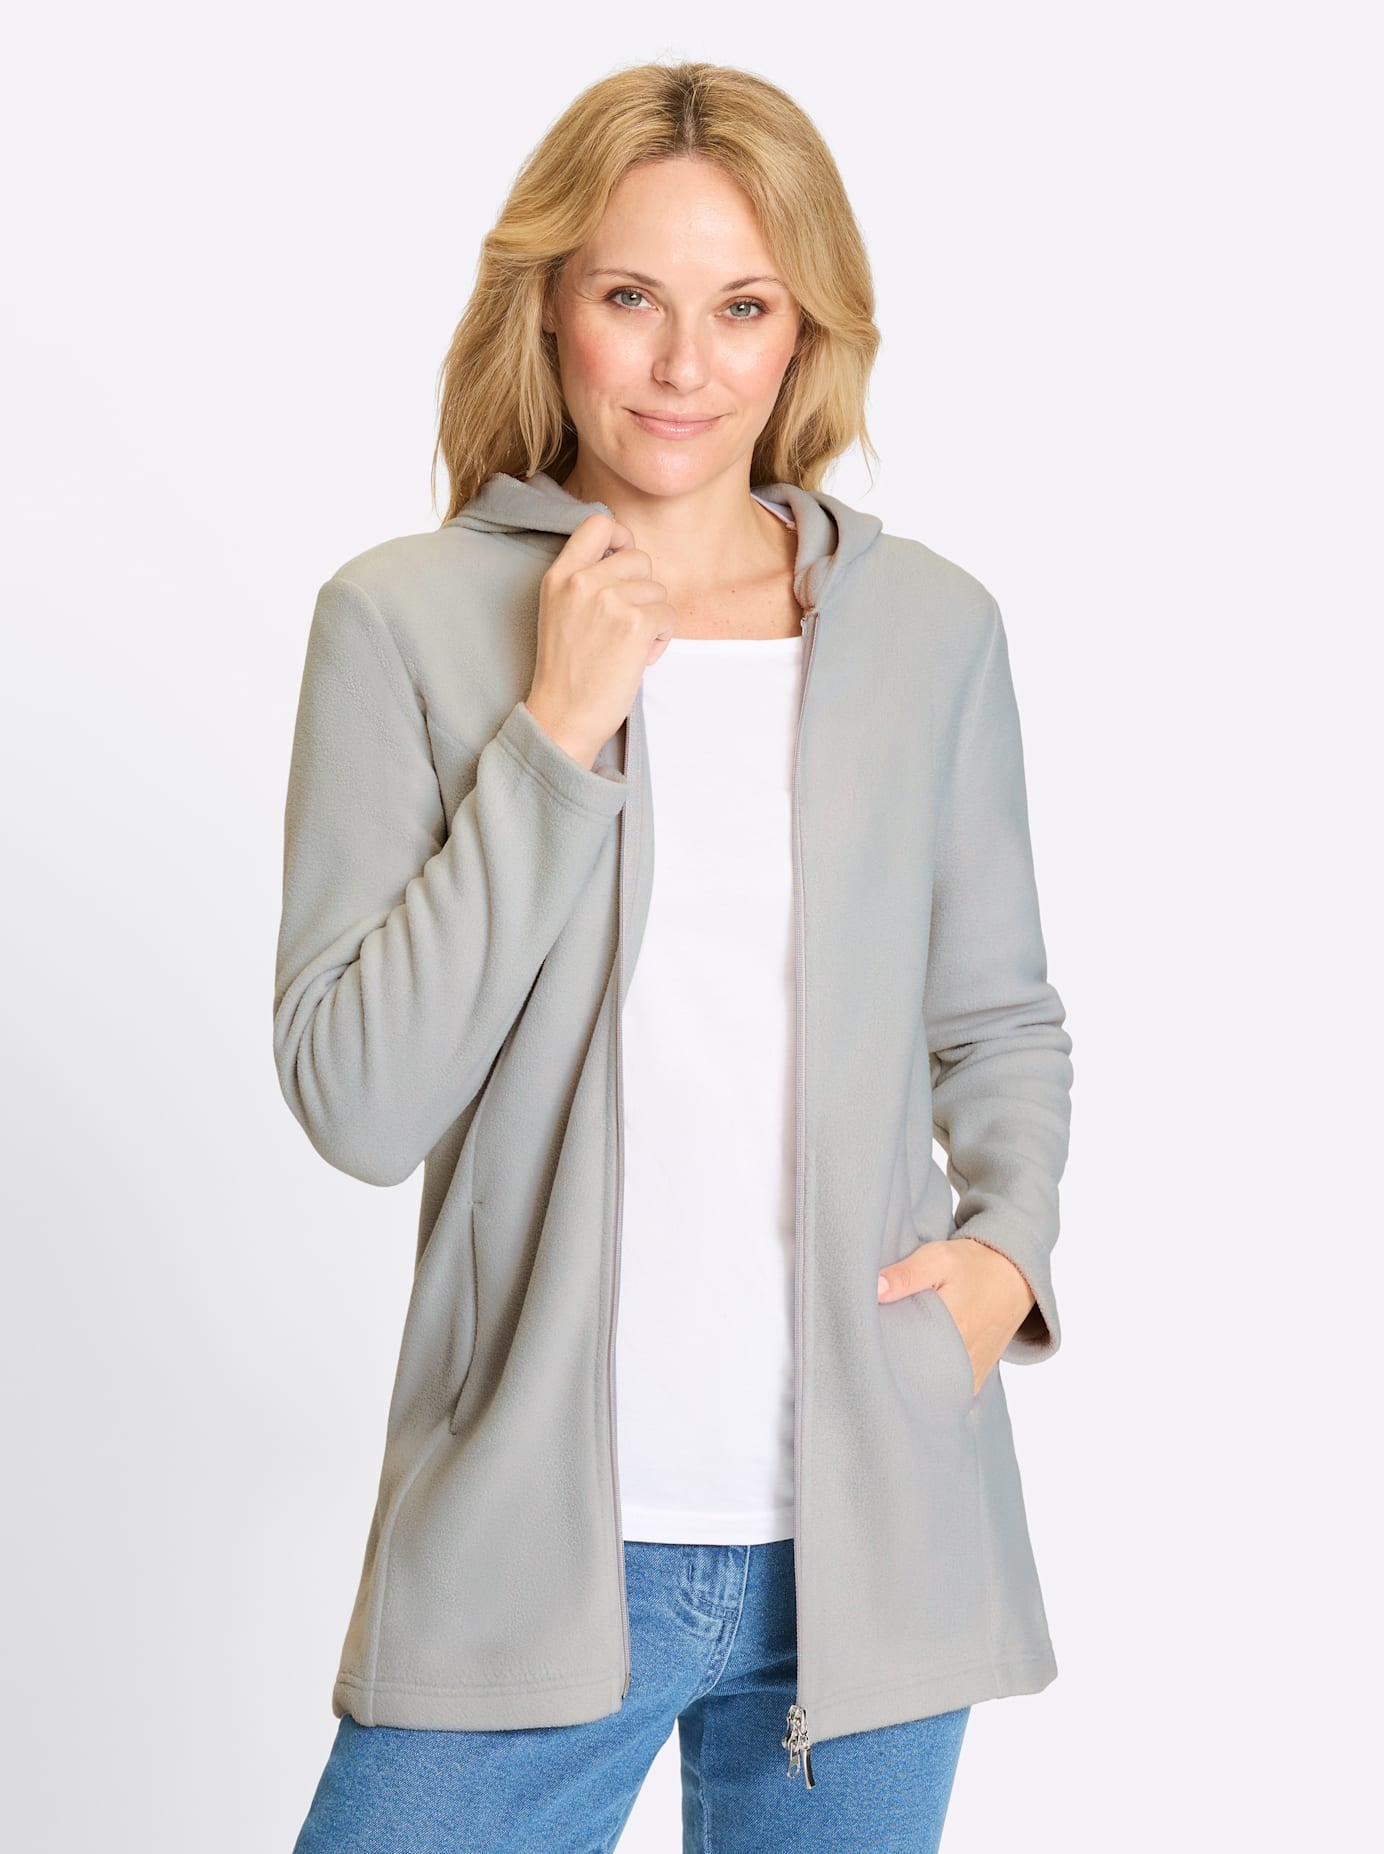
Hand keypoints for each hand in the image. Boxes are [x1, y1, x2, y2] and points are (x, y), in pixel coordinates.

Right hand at [525, 511, 676, 767]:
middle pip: (640, 558)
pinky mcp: (635, 623)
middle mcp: (583, 581)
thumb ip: (585, 580)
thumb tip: (626, 558)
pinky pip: (668, 615)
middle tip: (626, 623)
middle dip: (643, 589)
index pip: (598, 523)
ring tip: (628, 646)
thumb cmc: (566, 671)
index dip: (621, 538)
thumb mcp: (559, 611)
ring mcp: (610, 600)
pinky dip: (661, 639)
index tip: (624, 562)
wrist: (564, 716)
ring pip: (657, 590)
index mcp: (560, 575)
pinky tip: (639, 658)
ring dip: (653, 618)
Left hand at [877, 1237, 1035, 1395]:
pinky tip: (920, 1359)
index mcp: (950, 1328)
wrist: (1015, 1277)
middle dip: (895, 1359)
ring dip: (913, 1370)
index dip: (882, 1344)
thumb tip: (874, 1289)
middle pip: (913, 1372)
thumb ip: (905, 1274)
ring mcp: (970, 1373)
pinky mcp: (975, 1380)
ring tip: (902, 1347)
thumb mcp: (937, 1258)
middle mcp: (962, 1358)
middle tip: (882, 1338)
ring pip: (929, 1384)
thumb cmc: (975, 1266)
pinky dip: (930, 1378)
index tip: (869, 1332)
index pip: (902, 1351)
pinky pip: (946, 1390)